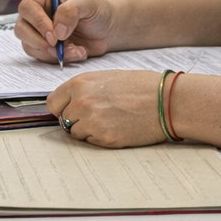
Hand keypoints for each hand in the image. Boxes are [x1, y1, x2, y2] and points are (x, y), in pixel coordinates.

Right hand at [14, 0, 116, 63]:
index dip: (37, 22)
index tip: (53, 34)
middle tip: (58, 45)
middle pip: (22, 28)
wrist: (108, 31)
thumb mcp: (88, 4)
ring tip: (74, 49)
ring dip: (51, 52)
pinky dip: (58, 59)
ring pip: (29, 45)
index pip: (27, 7)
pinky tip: (75, 52)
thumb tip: (57, 29)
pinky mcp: (46, 47)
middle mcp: (38, 13)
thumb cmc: (98, 12)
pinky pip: (41, 57)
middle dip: (40, 41)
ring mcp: (40, 32)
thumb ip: (71, 10)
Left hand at [48, 70, 166, 148]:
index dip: (62, 107)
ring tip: (109, 120)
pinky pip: (91, 142)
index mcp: (80, 84)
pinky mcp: (104, 139)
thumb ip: (84, 89)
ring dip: (87, 130)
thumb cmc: (141, 86)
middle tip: (95, 116)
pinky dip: (100, 138)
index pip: (53, 103)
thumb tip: (70, 101)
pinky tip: (117, 128)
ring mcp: (92, 122)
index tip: (69, 109)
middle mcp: (81, 103)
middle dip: (75, 119)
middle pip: (63, 119)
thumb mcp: (106, 77)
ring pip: (76, 133)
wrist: (166, 101)